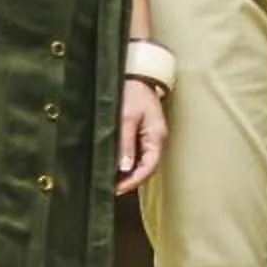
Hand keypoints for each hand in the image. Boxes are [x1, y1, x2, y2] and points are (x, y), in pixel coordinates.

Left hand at [116, 79, 166, 193]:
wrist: (139, 76)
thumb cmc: (133, 93)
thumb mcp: (127, 117)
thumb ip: (126, 142)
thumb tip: (125, 167)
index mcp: (157, 136)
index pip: (149, 167)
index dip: (134, 181)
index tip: (117, 190)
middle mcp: (156, 140)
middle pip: (147, 167)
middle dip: (130, 180)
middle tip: (110, 189)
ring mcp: (150, 137)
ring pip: (142, 162)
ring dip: (128, 173)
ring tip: (110, 181)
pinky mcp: (143, 134)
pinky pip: (138, 153)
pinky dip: (127, 162)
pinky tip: (115, 166)